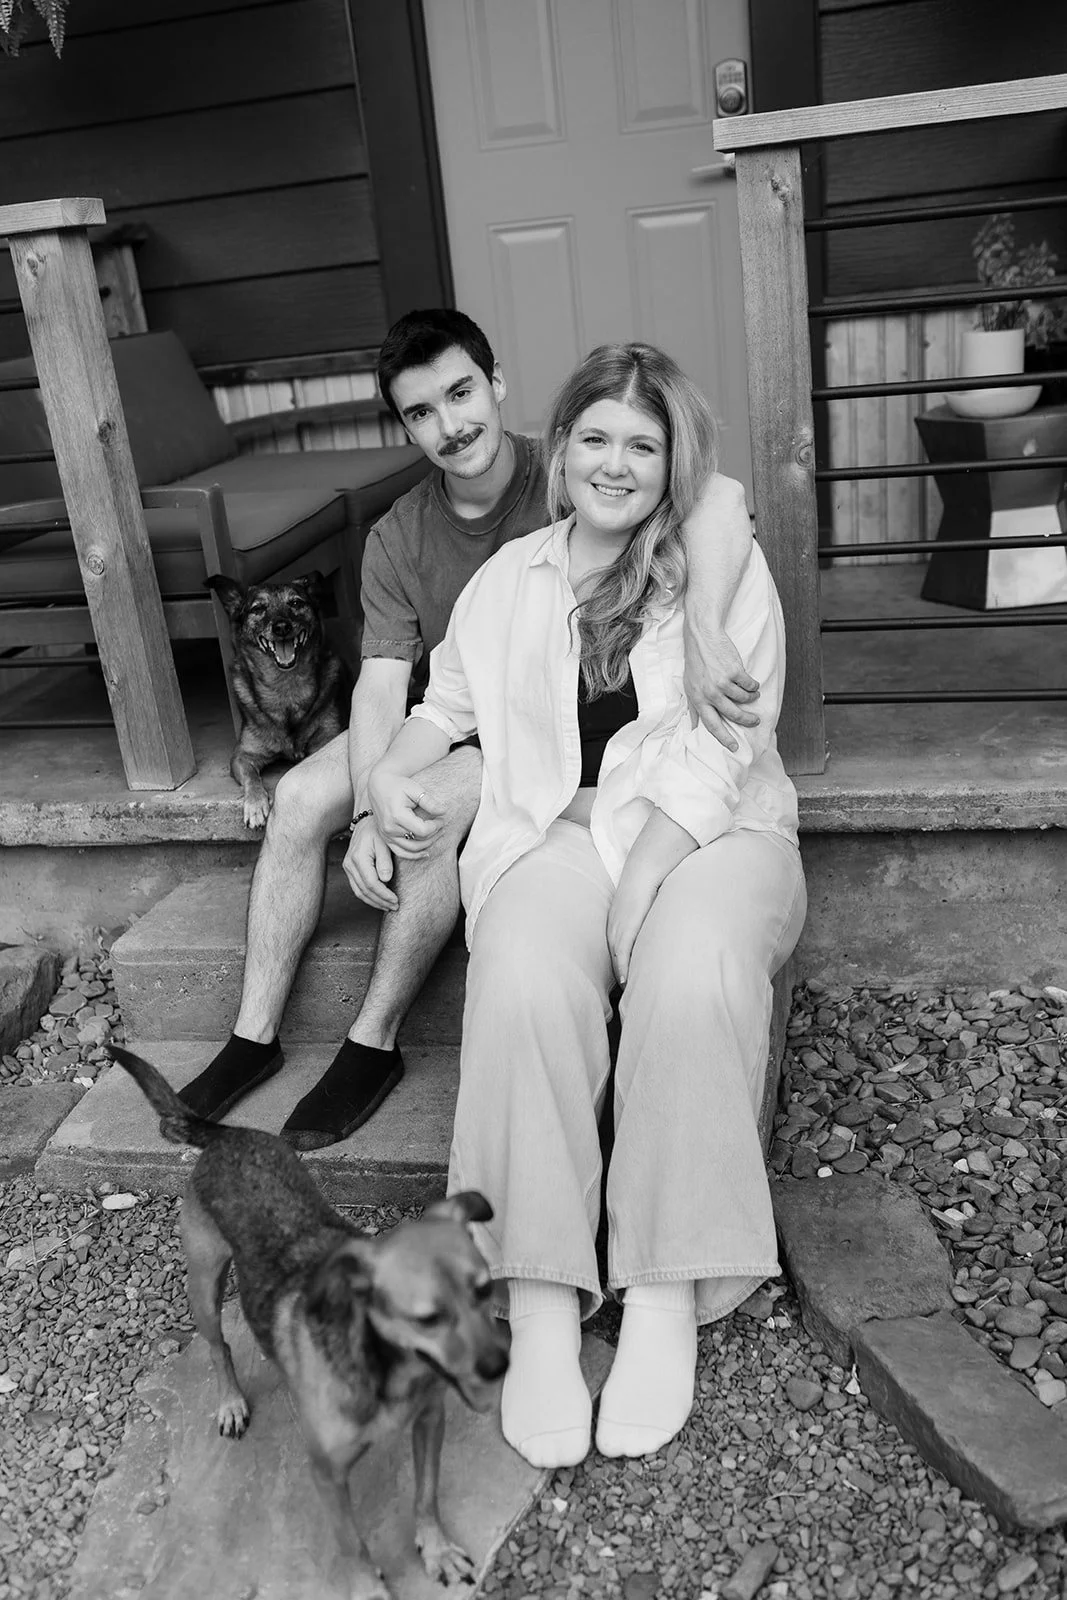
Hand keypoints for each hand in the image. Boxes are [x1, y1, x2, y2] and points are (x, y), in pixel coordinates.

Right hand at [343, 816, 397, 911]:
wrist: (365, 822)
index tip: (396, 900)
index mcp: (358, 857)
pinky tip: (379, 900)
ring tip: (388, 907)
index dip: (384, 894)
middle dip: (380, 901)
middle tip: (395, 907)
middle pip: (364, 890)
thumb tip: (385, 880)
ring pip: (359, 892)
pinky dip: (368, 896)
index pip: (371, 883)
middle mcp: (350, 864)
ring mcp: (347, 867)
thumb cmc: (377, 831)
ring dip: (374, 902)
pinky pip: (357, 887)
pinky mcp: (349, 869)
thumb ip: (385, 861)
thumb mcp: (384, 842)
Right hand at [367, 768, 445, 857]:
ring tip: (438, 834)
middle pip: (419, 840)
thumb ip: (429, 802)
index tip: (442, 818)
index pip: (423, 830)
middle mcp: (390, 828)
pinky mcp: (385, 838)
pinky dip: (414, 855)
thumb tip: (444, 812)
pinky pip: (401, 852)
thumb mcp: (415, 789)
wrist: (379, 785)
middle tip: (443, 824)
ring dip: (428, 844)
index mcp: (397, 816)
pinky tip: (426, 853)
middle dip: (435, 834)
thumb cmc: (398, 785)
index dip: (436, 826)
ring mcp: (386, 835)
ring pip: (412, 849)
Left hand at [607, 870, 659, 985]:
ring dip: (620, 976)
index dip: (618, 967)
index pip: (613, 951)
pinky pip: (622, 952)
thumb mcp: (644, 905)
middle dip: (616, 976)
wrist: (645, 868)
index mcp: (615, 922)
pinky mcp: (626, 927)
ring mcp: (617, 927)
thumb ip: (646, 918)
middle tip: (623, 995)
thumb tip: (656, 928)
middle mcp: (613, 926)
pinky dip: (623, 968)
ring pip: (616, 958)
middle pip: (611, 958)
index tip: (622, 982)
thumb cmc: (648, 883)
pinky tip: (625, 981)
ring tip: (626, 993)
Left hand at [682, 624, 759, 750]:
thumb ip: (694, 707)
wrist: (702, 637)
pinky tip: (752, 683)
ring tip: (752, 695)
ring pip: (744, 699)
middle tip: (755, 721)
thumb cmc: (696, 662)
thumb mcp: (689, 686)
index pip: (711, 725)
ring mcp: (723, 682)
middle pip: (733, 715)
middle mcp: (710, 693)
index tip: (734, 748)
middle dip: (747, 721)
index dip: (723, 738)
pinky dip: (753, 686)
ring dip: (751, 699)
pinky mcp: (735, 671)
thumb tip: (694, 727)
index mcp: (698, 699)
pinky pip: (750, 685)